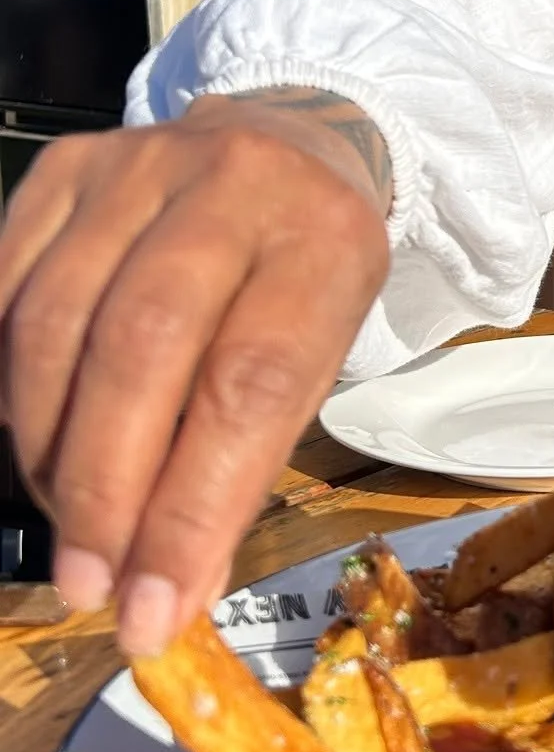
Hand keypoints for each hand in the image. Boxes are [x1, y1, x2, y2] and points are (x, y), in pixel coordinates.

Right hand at [0, 92, 391, 654]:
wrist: (290, 143)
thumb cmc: (307, 275)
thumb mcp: (322, 355)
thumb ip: (248, 461)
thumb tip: (167, 592)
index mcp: (323, 241)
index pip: (252, 386)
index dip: (194, 509)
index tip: (153, 608)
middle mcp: (233, 185)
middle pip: (141, 348)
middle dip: (105, 488)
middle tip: (90, 581)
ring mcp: (140, 164)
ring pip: (56, 320)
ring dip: (47, 447)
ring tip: (66, 522)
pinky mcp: (68, 165)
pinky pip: (8, 284)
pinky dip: (7, 377)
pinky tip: (31, 436)